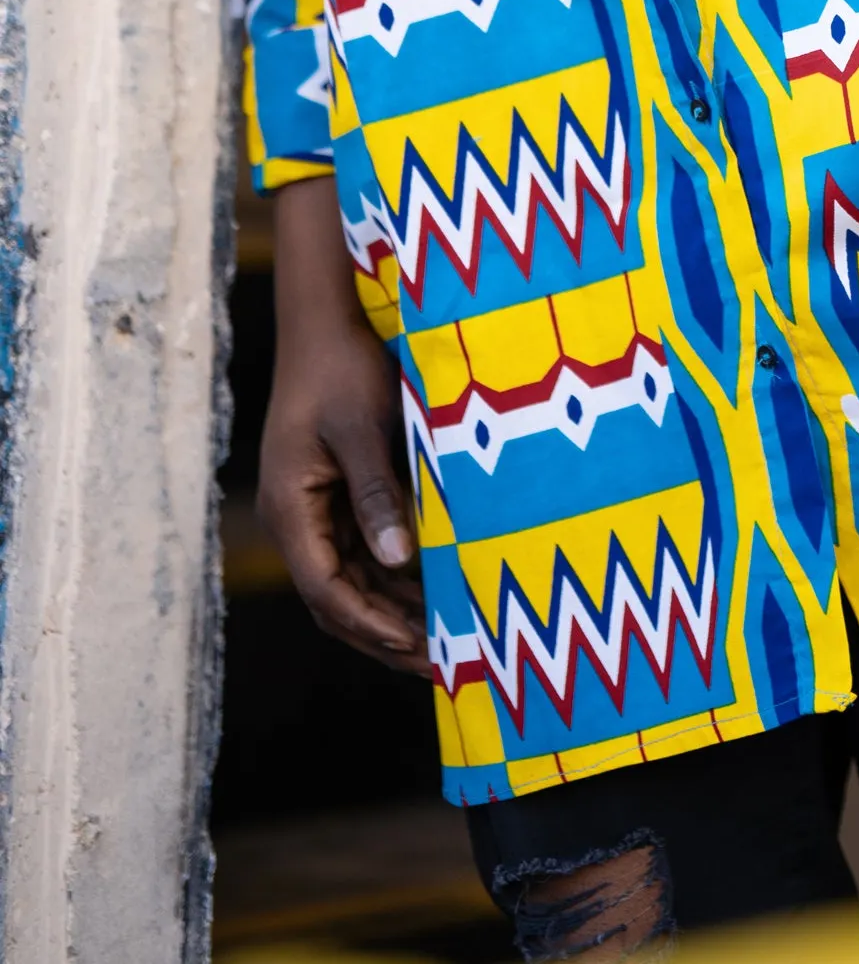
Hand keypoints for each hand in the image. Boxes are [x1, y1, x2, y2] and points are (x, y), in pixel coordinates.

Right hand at [259, 177, 427, 676]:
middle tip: (445, 662)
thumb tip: (400, 562)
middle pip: (338, 598)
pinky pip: (364, 550)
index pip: (328, 591)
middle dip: (387, 634)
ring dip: (394, 610)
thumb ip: (377, 491)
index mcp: (292, 506)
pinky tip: (438, 588)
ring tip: (448, 638)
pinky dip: (396, 577)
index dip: (373, 627)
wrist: (327, 314)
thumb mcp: (363, 425)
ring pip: (353, 580)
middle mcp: (297, 516)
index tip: (421, 650)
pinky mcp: (336, 492)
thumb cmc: (342, 362)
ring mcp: (315, 507)